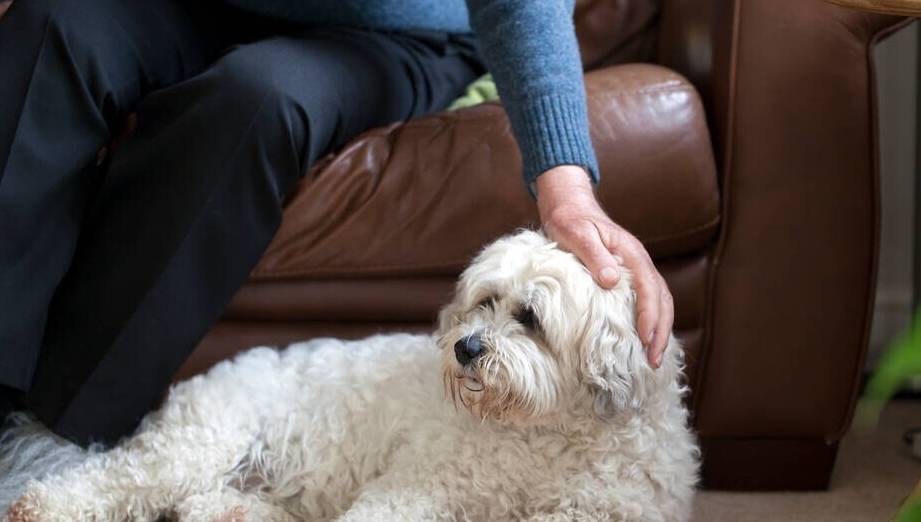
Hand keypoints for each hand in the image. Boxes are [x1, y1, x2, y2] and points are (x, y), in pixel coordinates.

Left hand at [535, 165, 672, 367]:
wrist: (569, 205)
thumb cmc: (570, 219)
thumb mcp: (576, 234)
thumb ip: (594, 256)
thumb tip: (611, 281)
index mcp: (631, 254)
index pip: (649, 290)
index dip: (650, 317)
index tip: (646, 340)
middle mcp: (639, 262)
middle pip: (661, 300)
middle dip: (660, 332)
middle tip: (653, 361)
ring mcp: (635, 269)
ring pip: (658, 302)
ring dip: (658, 330)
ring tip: (652, 358)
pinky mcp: (626, 276)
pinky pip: (646, 300)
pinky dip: (650, 321)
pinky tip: (642, 339)